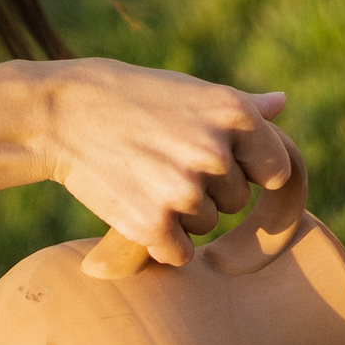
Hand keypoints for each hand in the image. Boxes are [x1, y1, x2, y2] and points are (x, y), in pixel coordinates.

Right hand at [32, 61, 290, 266]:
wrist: (61, 115)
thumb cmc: (130, 98)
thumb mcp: (189, 91)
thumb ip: (241, 106)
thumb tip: (282, 103)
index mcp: (235, 115)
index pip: (274, 170)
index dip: (246, 170)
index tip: (213, 162)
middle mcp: (216, 153)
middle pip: (236, 201)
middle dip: (207, 191)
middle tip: (163, 164)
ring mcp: (184, 191)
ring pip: (206, 226)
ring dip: (180, 215)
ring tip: (143, 179)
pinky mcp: (153, 225)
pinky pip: (179, 253)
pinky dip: (159, 242)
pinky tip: (134, 209)